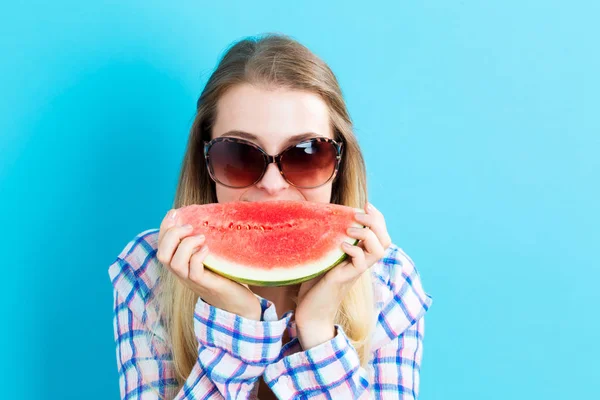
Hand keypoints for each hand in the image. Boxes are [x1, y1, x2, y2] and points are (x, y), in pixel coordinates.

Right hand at [156, 208, 261, 319]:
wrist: (238, 303)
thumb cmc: (225, 276)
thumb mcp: (210, 257)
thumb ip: (202, 243)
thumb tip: (204, 217)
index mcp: (181, 264)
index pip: (162, 245)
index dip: (164, 227)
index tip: (175, 212)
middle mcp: (182, 273)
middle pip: (162, 254)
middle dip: (172, 235)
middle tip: (190, 226)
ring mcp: (192, 281)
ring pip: (174, 264)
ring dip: (185, 245)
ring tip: (201, 237)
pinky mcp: (206, 285)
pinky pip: (193, 272)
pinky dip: (198, 257)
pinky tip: (207, 250)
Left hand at [294, 202, 391, 349]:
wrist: (310, 313)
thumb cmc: (314, 286)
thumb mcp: (323, 258)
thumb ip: (329, 242)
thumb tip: (322, 219)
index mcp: (359, 256)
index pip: (380, 234)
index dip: (377, 218)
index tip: (365, 204)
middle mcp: (361, 263)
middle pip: (385, 240)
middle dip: (376, 221)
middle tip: (359, 213)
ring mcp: (355, 272)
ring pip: (379, 250)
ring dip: (367, 234)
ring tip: (350, 229)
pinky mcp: (345, 279)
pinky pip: (361, 262)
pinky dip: (353, 250)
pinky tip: (340, 245)